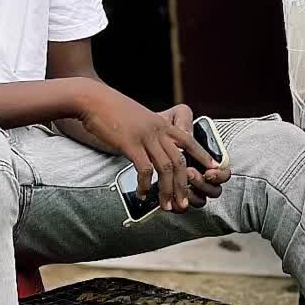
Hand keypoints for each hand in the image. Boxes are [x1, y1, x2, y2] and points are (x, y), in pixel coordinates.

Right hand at [76, 83, 217, 213]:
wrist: (92, 99)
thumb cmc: (110, 109)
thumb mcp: (137, 116)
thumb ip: (148, 131)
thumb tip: (151, 148)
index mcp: (160, 123)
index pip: (188, 140)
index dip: (202, 155)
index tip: (213, 168)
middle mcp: (157, 129)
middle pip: (179, 161)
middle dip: (184, 185)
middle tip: (184, 204)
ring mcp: (144, 136)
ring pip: (165, 168)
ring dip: (168, 191)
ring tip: (168, 206)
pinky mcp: (130, 143)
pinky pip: (144, 170)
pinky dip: (146, 185)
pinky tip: (143, 194)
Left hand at [158, 104, 231, 208]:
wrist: (141, 135)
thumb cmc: (163, 127)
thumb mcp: (173, 117)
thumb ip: (183, 119)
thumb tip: (187, 134)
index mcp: (205, 159)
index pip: (223, 172)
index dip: (220, 175)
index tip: (209, 171)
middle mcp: (201, 175)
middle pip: (213, 190)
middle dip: (203, 184)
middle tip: (190, 173)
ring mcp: (188, 187)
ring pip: (199, 200)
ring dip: (191, 194)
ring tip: (176, 185)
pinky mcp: (175, 196)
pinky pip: (181, 208)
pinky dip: (177, 205)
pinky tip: (168, 199)